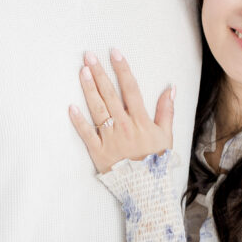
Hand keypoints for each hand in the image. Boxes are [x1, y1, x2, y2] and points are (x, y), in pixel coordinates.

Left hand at [69, 50, 173, 173]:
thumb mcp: (167, 135)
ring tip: (82, 71)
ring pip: (97, 109)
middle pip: (110, 94)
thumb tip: (170, 88)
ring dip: (89, 89)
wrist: (146, 188)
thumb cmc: (156, 161)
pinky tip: (71, 107)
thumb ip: (167, 110)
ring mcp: (109, 138)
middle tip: (89, 55)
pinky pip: (86, 134)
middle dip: (100, 73)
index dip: (122, 69)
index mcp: (140, 120)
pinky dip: (78, 121)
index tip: (115, 53)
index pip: (130, 88)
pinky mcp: (98, 151)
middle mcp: (123, 125)